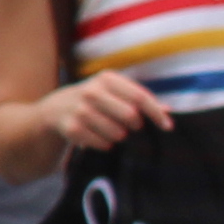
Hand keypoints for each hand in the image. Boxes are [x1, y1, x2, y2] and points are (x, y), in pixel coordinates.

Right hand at [32, 74, 169, 150]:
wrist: (55, 109)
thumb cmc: (95, 99)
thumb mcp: (114, 92)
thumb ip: (139, 99)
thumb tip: (168, 110)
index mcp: (107, 79)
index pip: (140, 97)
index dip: (156, 113)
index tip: (168, 127)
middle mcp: (92, 92)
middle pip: (130, 116)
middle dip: (135, 125)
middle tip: (131, 127)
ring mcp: (80, 110)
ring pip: (117, 133)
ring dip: (119, 136)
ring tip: (111, 130)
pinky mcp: (72, 128)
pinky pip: (103, 144)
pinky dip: (105, 144)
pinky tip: (99, 136)